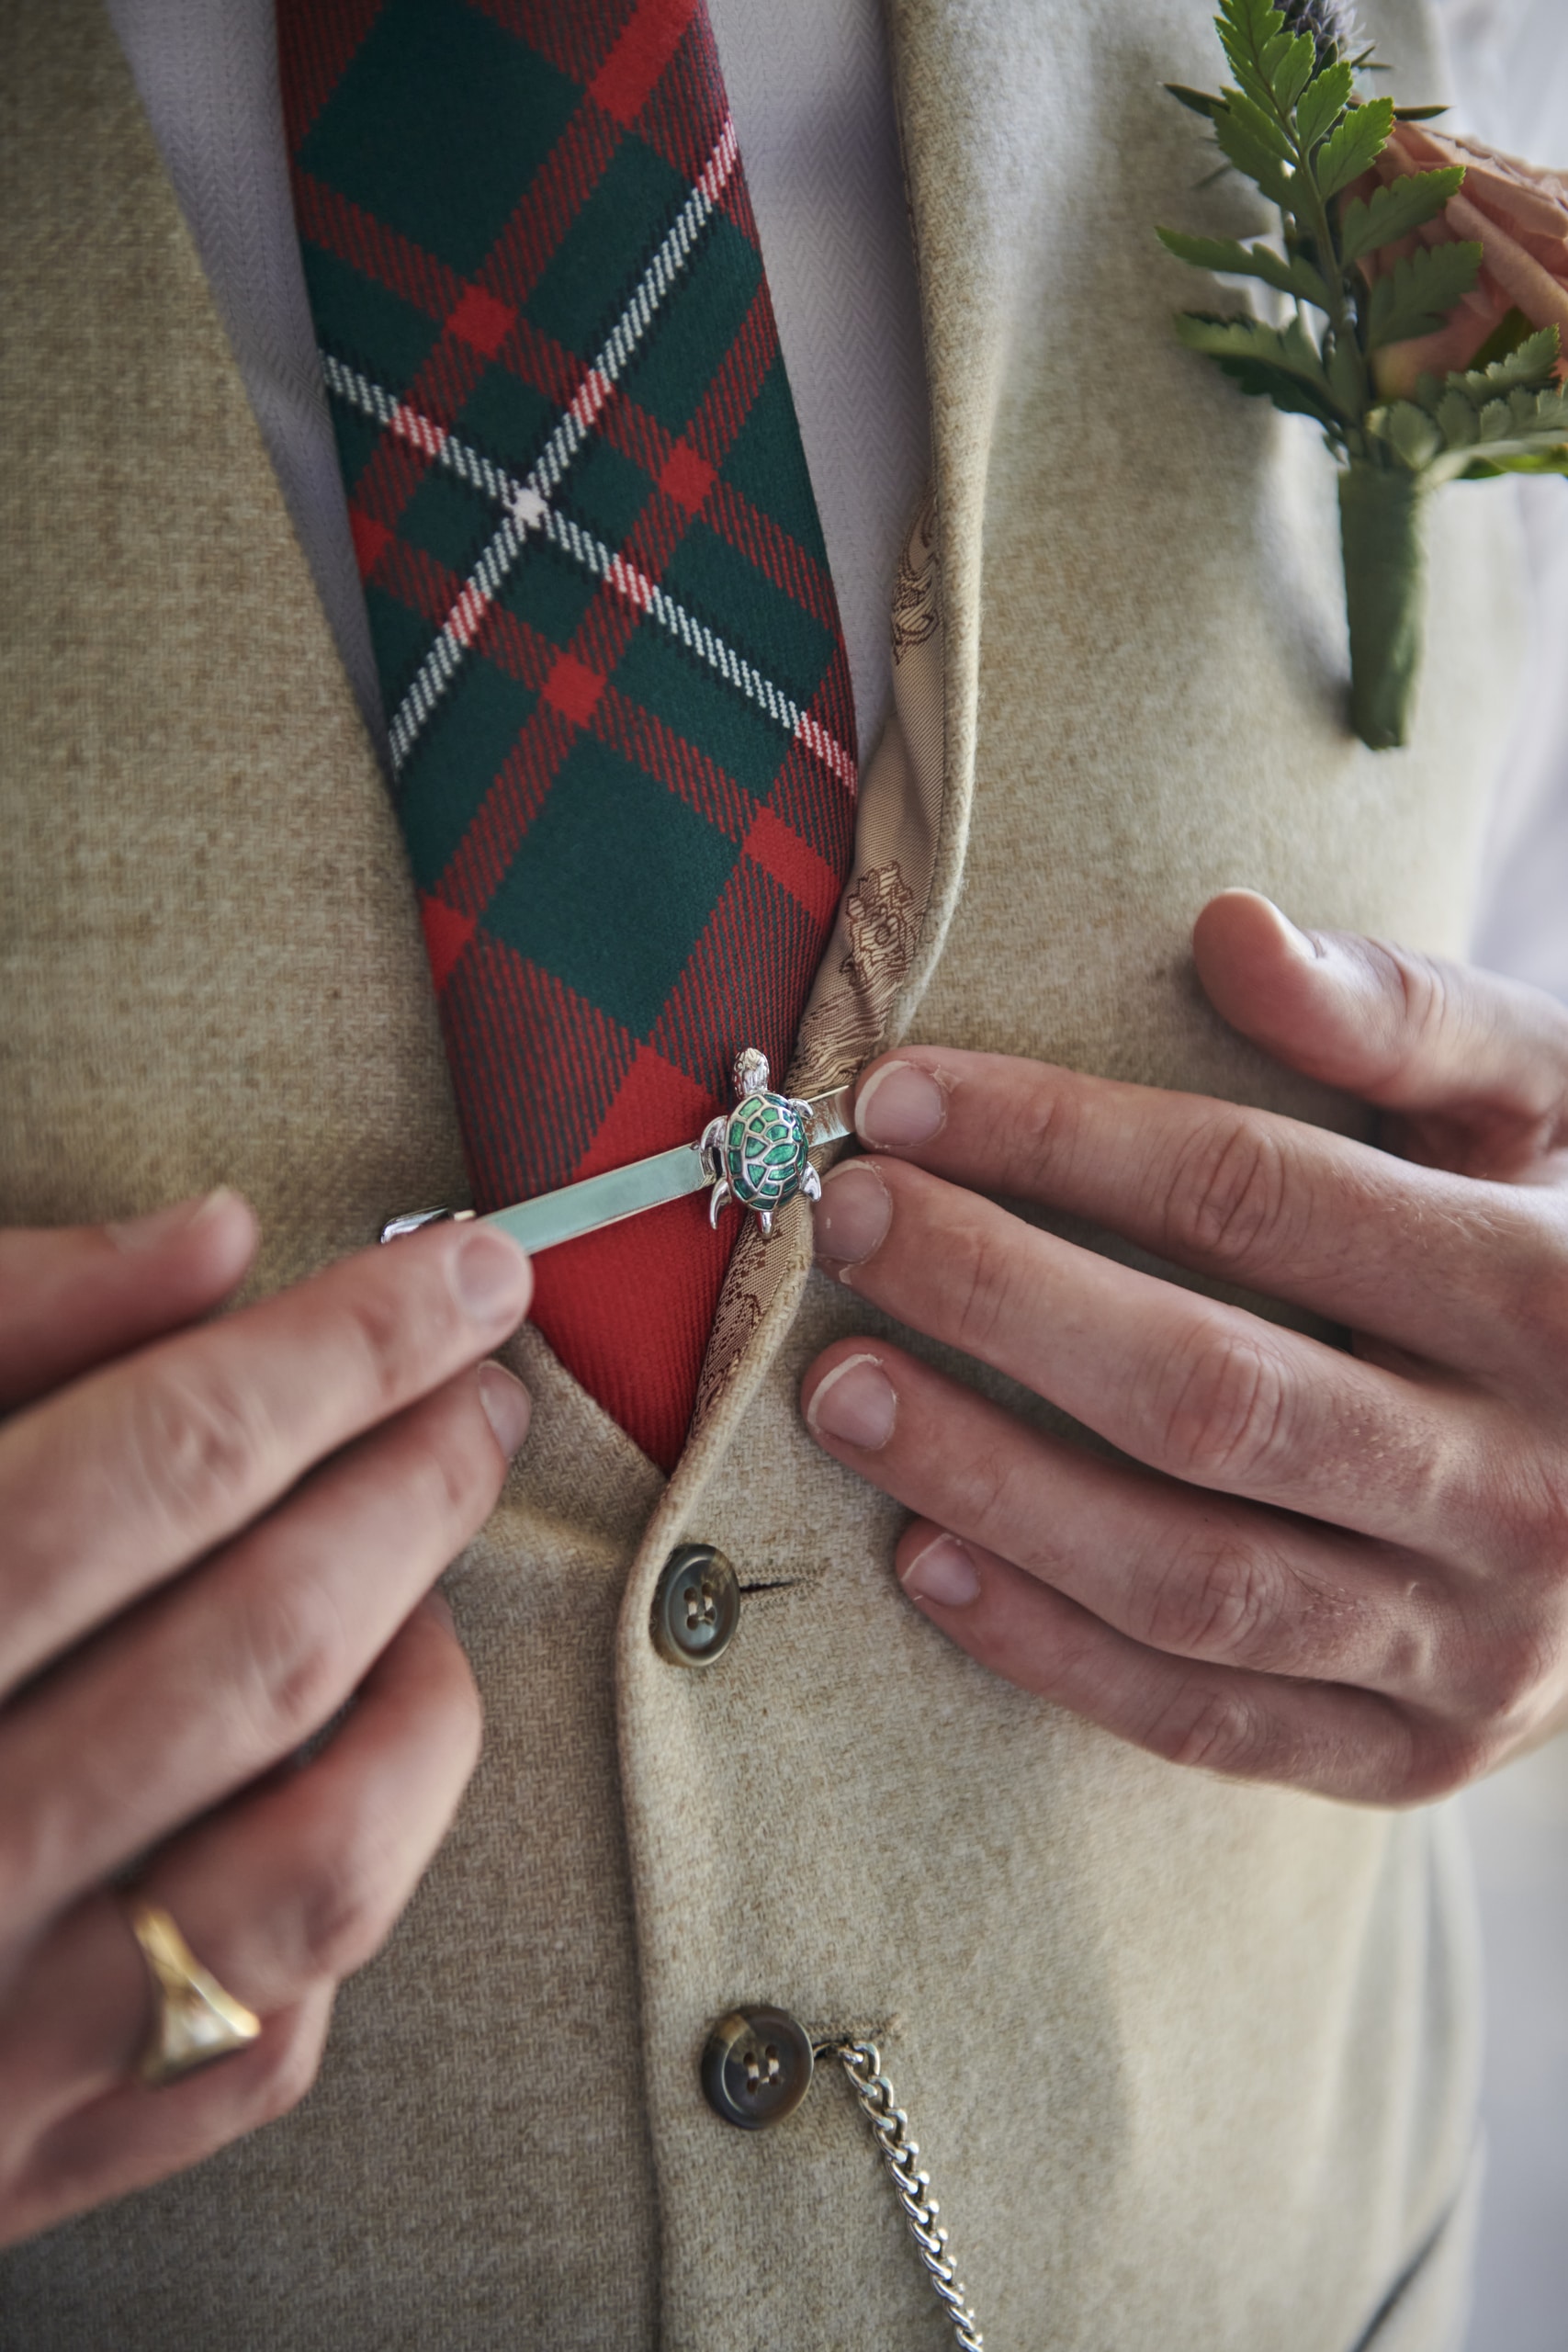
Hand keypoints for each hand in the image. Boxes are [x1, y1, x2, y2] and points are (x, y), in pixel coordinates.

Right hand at [0, 1195, 531, 2244]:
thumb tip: (208, 1246)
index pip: (155, 1473)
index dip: (334, 1354)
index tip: (455, 1277)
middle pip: (259, 1649)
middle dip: (412, 1485)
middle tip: (476, 1385)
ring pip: (316, 1865)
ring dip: (420, 1683)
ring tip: (416, 1569)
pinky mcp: (21, 2166)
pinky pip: (264, 2036)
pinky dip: (348, 1871)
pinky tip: (338, 1753)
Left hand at [803, 890, 1567, 1805]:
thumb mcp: (1550, 1109)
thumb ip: (1410, 1017)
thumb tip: (1232, 931)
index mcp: (1556, 1295)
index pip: (1262, 1198)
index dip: (1060, 1140)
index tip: (900, 1099)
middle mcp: (1529, 1487)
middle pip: (1209, 1394)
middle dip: (997, 1299)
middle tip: (850, 1225)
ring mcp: (1480, 1646)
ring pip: (1191, 1577)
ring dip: (991, 1482)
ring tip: (841, 1390)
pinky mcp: (1416, 1754)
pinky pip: (1207, 1719)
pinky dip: (1050, 1647)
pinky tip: (922, 1556)